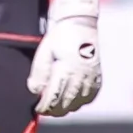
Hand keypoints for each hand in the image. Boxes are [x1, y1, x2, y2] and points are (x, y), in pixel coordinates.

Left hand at [28, 0, 100, 116]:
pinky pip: (89, 98)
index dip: (44, 106)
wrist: (81, 23)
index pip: (54, 97)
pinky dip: (79, 102)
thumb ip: (39, 72)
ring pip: (78, 104)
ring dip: (66, 107)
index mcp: (67, 68)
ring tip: (55, 105)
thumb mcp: (44, 50)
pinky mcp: (97, 77)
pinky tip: (71, 99)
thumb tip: (35, 91)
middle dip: (53, 110)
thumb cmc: (60, 35)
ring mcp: (92, 77)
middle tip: (44, 108)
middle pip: (66, 104)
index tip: (37, 108)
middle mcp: (82, 76)